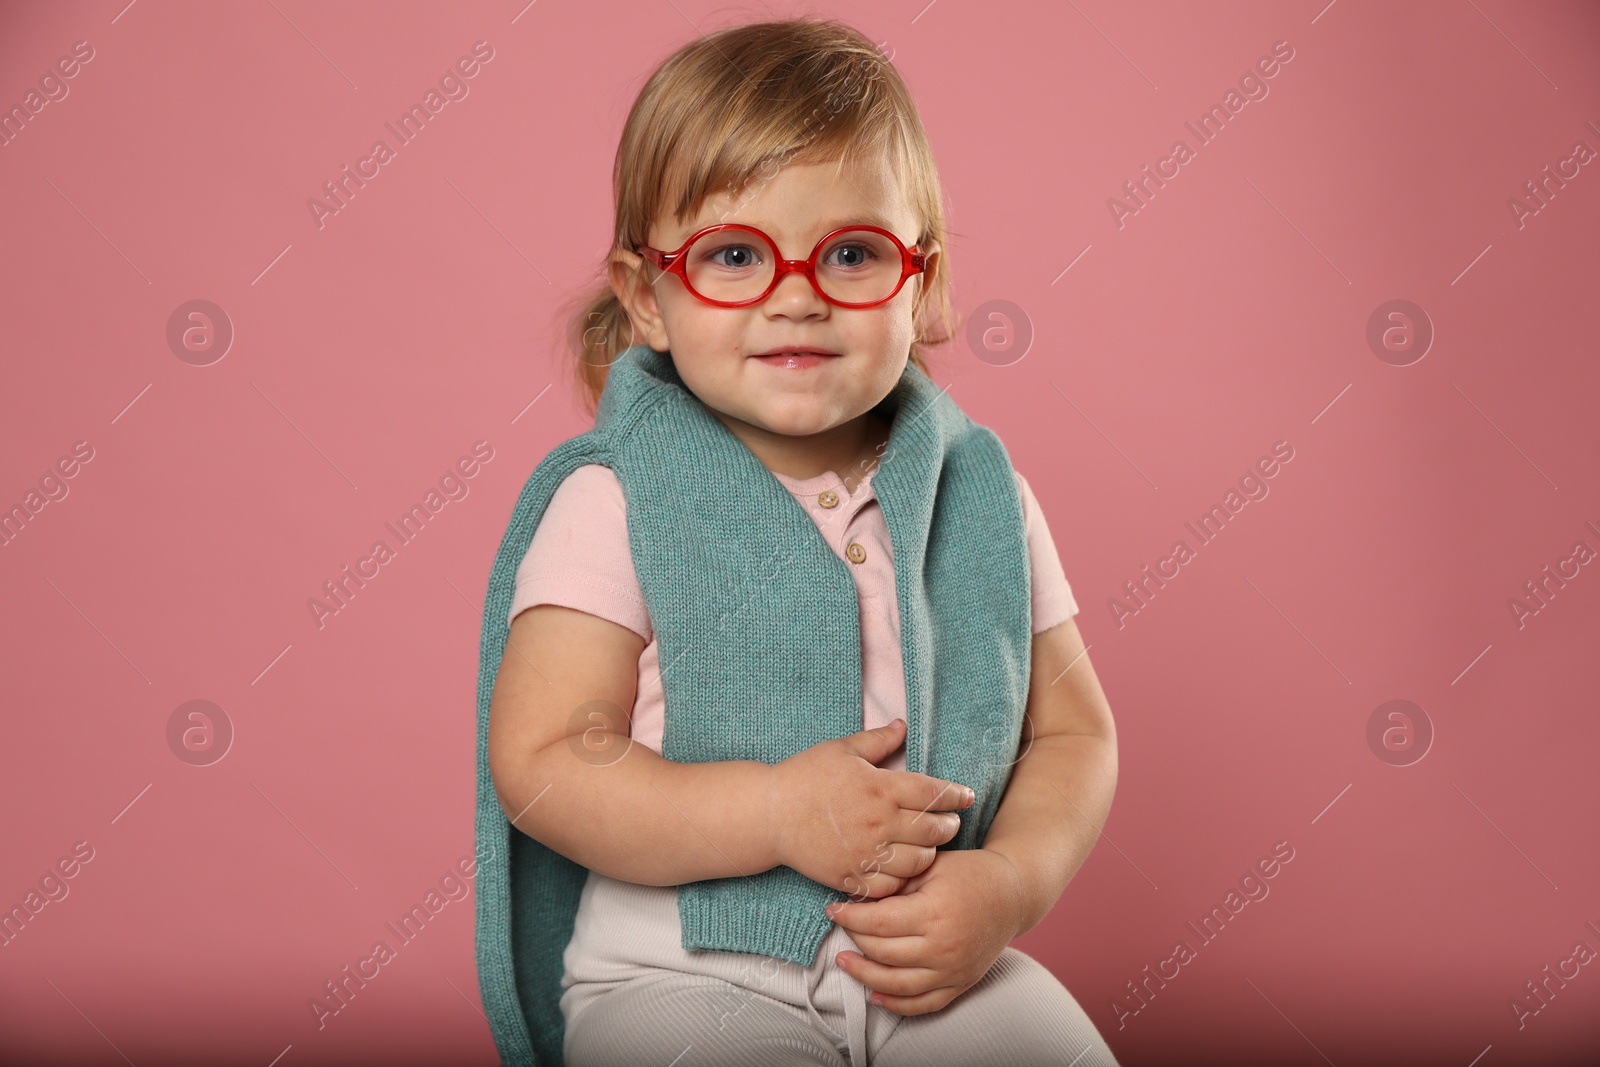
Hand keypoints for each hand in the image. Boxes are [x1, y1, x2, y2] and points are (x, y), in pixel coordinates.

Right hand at [767, 718, 975, 898]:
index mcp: (881, 788)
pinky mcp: (852, 876)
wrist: (769, 814)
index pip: (933, 793)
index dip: (955, 795)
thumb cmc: (805, 776)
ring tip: (929, 846)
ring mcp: (866, 853)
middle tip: (950, 822)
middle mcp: (879, 823)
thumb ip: (878, 740)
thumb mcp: (841, 749)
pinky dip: (903, 879)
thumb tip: (903, 726)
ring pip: (919, 862)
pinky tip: (903, 869)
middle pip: (933, 830)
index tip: (965, 796)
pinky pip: (891, 886)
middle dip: (948, 826)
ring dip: (930, 853)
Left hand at [823, 847, 1027, 1015]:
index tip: (834, 909)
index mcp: (934, 912)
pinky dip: (896, 1004)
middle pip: (882, 953)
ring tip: (844, 961)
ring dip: (864, 975)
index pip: (877, 923)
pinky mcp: (960, 984)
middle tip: (841, 926)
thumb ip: (895, 882)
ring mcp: (953, 971)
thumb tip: (856, 896)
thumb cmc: (969, 873)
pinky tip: (875, 994)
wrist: (1012, 894)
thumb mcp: (930, 865)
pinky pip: (923, 1004)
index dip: (849, 917)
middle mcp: (944, 947)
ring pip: (897, 985)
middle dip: (854, 940)